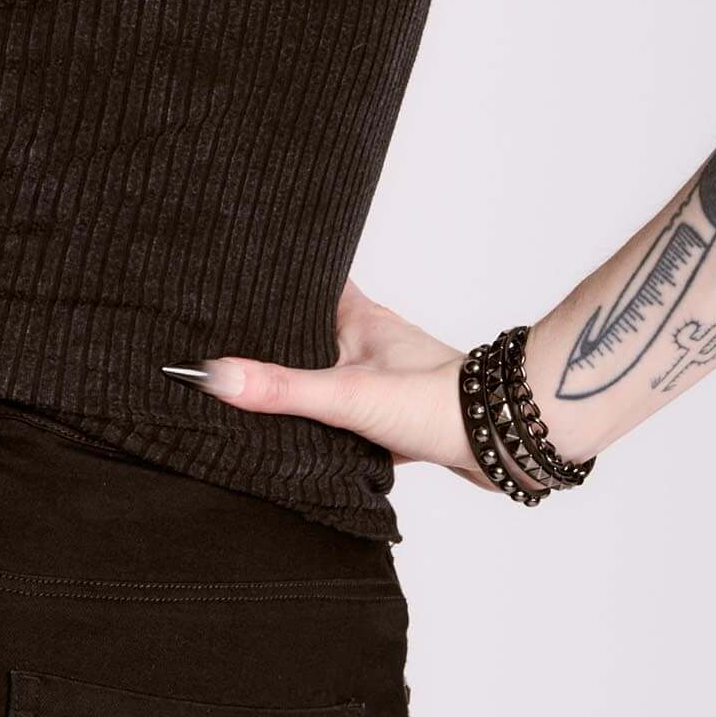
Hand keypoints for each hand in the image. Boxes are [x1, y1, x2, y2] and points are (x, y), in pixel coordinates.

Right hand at [170, 281, 495, 491]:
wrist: (503, 441)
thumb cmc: (437, 402)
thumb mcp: (346, 395)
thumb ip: (281, 388)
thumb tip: (213, 376)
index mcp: (355, 315)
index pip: (305, 280)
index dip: (270, 277)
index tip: (227, 276)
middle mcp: (366, 340)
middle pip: (305, 330)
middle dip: (270, 338)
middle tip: (219, 340)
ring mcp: (378, 377)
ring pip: (322, 373)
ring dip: (294, 382)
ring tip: (244, 388)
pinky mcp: (388, 416)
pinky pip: (340, 413)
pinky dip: (319, 421)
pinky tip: (293, 436)